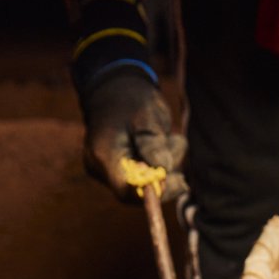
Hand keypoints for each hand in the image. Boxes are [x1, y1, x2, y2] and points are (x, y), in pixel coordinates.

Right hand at [80, 70, 187, 202]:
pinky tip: (162, 141)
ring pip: (142, 183)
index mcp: (104, 154)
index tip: (177, 179)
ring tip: (170, 137)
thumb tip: (164, 172)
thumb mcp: (147, 115)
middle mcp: (100, 167)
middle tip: (178, 149)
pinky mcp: (115, 168)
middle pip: (136, 191)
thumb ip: (153, 144)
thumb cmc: (130, 98)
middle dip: (163, 176)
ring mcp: (105, 169)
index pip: (127, 190)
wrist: (114, 86)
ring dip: (164, 165)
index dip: (154, 192)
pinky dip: (157, 163)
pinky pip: (141, 176)